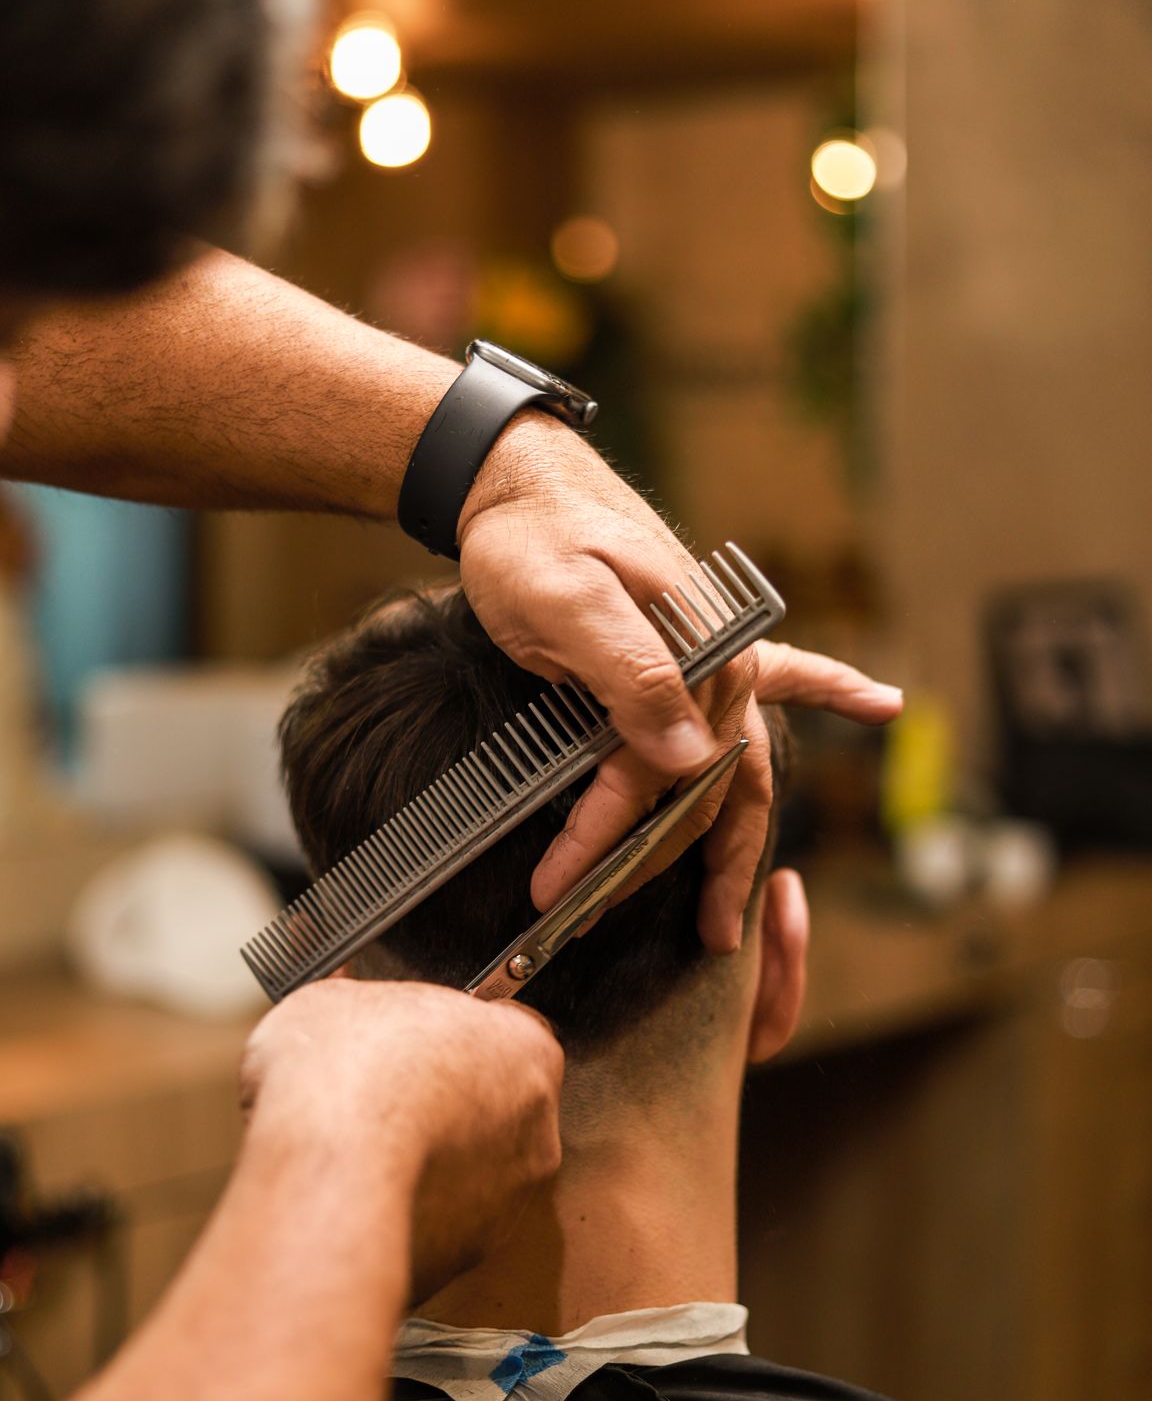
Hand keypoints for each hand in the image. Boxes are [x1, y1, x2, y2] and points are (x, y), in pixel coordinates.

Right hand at [241, 978, 563, 1300]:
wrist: (330, 1184)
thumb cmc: (348, 1083)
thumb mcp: (332, 1004)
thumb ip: (356, 1010)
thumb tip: (338, 1015)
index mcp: (524, 1050)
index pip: (508, 1032)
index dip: (455, 1036)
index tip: (415, 1040)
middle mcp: (535, 1130)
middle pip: (494, 1108)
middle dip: (443, 1105)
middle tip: (382, 1098)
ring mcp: (507, 1203)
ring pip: (470, 1176)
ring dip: (427, 1166)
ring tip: (358, 1155)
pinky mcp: (466, 1258)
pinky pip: (438, 1228)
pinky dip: (405, 1217)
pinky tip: (356, 1199)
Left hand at [457, 415, 901, 952]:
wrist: (518, 479)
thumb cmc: (530, 542)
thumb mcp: (564, 603)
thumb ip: (629, 673)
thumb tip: (690, 759)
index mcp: (696, 657)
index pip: (656, 776)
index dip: (604, 838)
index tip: (554, 888)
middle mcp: (721, 662)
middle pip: (703, 789)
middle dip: (663, 865)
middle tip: (618, 920)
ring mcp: (719, 652)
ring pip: (737, 767)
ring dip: (736, 839)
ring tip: (730, 916)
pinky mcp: (706, 636)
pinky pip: (786, 672)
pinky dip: (833, 687)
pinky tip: (881, 706)